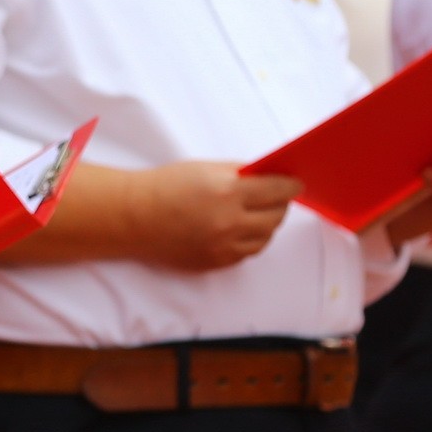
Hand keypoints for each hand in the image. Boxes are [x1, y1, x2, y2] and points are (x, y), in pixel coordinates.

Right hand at [133, 161, 300, 271]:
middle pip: (276, 217)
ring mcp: (224, 246)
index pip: (276, 190)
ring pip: (266, 238)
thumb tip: (269, 177)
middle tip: (277, 197)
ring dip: (268, 224)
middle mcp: (229, 222)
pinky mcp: (216, 262)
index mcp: (227, 192)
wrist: (135, 217)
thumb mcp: (206, 169)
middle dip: (281, 205)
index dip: (291, 186)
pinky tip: (242, 229)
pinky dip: (251, 239)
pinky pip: (248, 252)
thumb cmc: (166, 186)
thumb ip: (240, 174)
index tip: (296, 184)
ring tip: (259, 213)